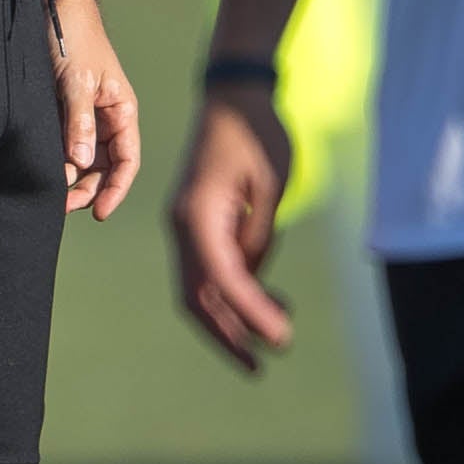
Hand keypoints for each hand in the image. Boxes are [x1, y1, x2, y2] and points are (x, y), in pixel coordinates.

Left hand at [53, 0, 139, 218]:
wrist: (53, 5)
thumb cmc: (72, 38)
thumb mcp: (76, 82)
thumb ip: (79, 123)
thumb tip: (80, 165)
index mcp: (122, 110)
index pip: (127, 161)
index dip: (116, 190)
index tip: (98, 213)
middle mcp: (108, 117)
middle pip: (104, 167)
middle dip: (88, 189)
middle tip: (62, 205)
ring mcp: (86, 115)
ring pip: (83, 159)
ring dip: (71, 178)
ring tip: (52, 193)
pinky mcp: (64, 109)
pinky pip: (66, 144)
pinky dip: (58, 160)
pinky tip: (44, 171)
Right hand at [170, 83, 297, 370]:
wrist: (232, 97)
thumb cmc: (256, 135)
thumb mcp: (271, 186)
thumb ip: (262, 237)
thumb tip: (253, 279)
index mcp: (198, 215)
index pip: (223, 279)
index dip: (251, 314)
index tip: (280, 340)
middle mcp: (183, 226)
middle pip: (197, 298)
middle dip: (227, 335)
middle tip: (261, 366)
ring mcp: (186, 227)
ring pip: (201, 289)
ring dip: (234, 316)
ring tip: (279, 329)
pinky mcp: (199, 225)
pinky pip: (212, 269)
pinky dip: (236, 291)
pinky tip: (270, 300)